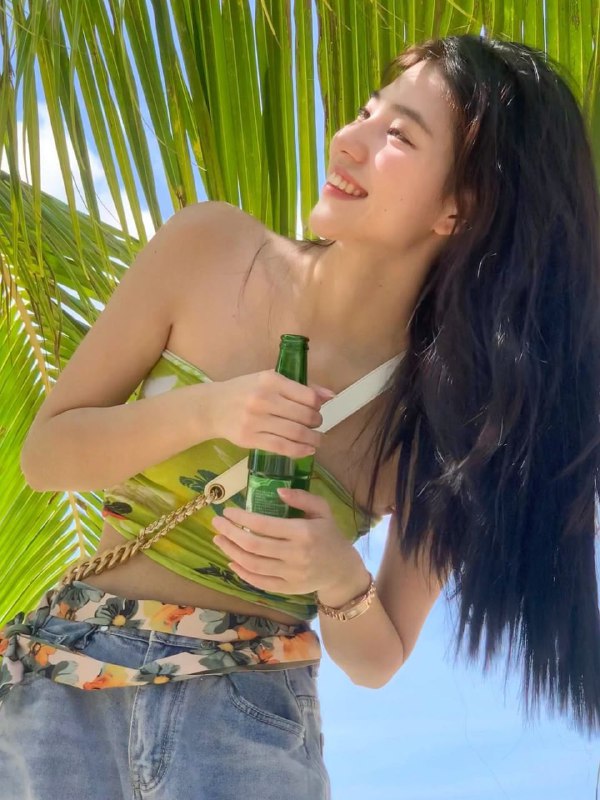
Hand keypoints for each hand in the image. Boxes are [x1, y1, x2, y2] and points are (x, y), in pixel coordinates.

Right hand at [206, 369, 335, 458]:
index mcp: (271, 380)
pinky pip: (281, 447)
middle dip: (316, 423)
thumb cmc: (244, 391)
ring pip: (295, 433)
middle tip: (316, 425)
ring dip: (312, 439)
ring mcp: (255, 420)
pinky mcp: (250, 438)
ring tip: (316, 440)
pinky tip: (307, 450)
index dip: (318, 406)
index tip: (318, 410)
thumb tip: (330, 396)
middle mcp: (263, 399)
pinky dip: (299, 451)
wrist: (212, 407)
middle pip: (304, 416)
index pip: (308, 396)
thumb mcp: (269, 380)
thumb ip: (300, 387)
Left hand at [211, 487, 359, 595]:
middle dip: (230, 533)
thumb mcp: (322, 510)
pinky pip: (259, 582)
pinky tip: (232, 561)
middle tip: (216, 522)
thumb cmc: (329, 535)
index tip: (228, 511)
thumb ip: (302, 498)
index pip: (264, 525)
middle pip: (253, 545)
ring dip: (231, 551)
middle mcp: (295, 555)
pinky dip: (242, 573)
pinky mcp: (287, 589)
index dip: (242, 518)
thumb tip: (278, 492)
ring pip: (252, 564)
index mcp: (303, 532)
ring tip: (219, 539)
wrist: (342, 570)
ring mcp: (290, 575)